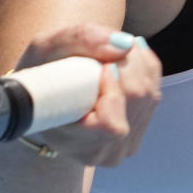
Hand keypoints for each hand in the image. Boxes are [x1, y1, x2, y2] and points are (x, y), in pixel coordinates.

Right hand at [12, 24, 160, 166]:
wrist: (40, 100)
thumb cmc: (39, 75)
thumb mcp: (44, 48)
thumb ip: (82, 40)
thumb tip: (126, 44)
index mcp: (72, 143)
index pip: (110, 125)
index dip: (113, 90)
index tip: (102, 66)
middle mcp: (102, 153)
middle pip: (138, 102)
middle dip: (130, 64)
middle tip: (108, 48)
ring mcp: (124, 148)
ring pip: (150, 98)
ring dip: (138, 64)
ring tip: (113, 52)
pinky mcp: (138, 134)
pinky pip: (154, 96)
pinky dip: (144, 71)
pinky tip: (124, 61)